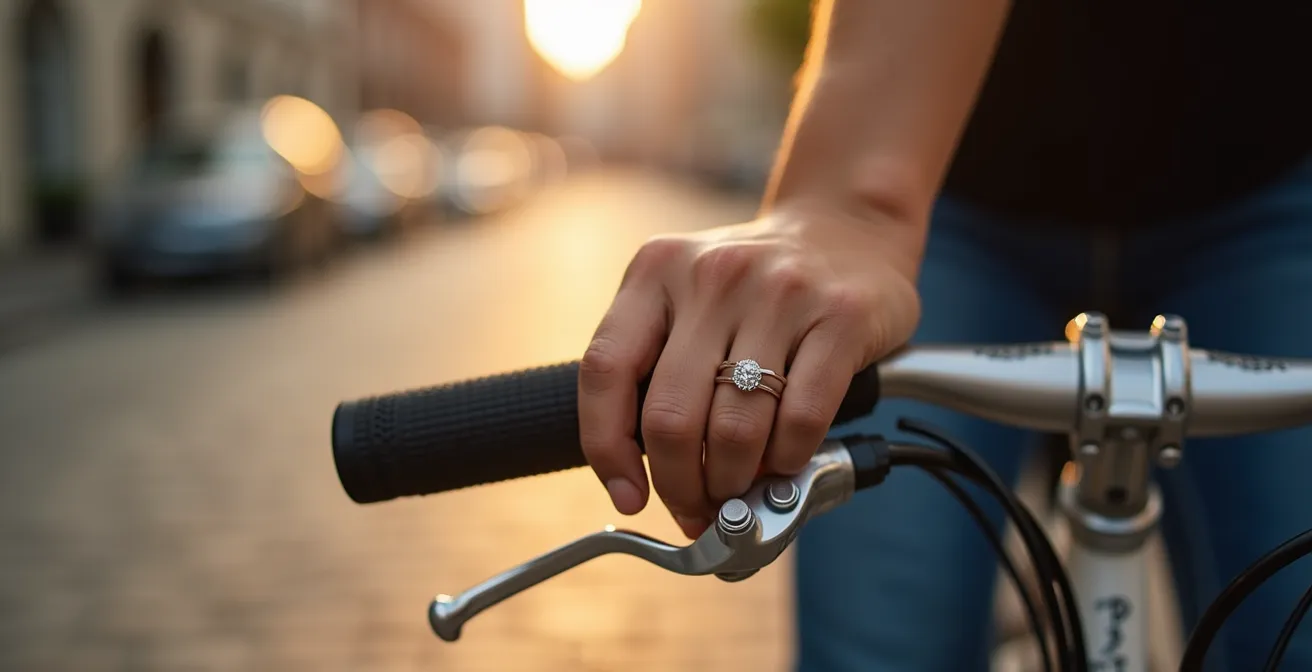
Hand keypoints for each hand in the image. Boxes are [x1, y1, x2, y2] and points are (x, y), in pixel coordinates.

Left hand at [578, 206, 922, 537]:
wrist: (847, 226)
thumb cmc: (755, 287)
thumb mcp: (687, 299)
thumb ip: (656, 367)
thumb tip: (643, 479)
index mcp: (656, 270)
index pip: (604, 371)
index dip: (608, 449)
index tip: (628, 494)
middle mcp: (713, 275)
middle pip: (670, 417)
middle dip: (680, 484)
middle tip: (698, 507)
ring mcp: (780, 292)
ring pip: (736, 429)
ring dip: (735, 481)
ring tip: (741, 489)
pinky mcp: (841, 316)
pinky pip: (802, 418)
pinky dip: (788, 460)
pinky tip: (785, 461)